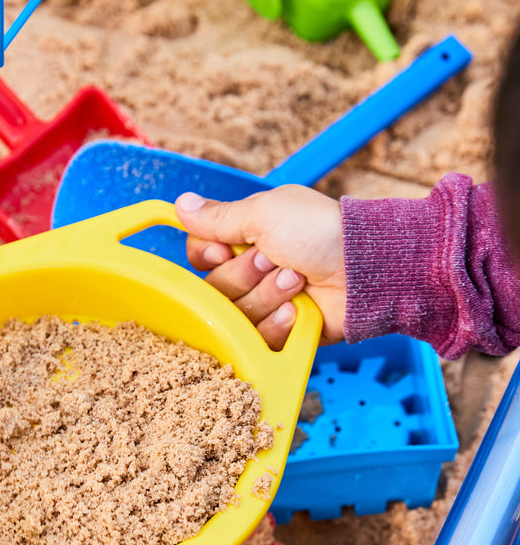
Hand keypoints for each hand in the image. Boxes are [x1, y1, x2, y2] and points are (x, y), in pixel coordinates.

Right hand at [176, 185, 345, 349]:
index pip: (200, 256)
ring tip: (296, 281)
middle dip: (244, 274)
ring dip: (266, 295)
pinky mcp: (283, 333)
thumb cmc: (319, 232)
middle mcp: (252, 272)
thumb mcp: (265, 214)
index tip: (226, 249)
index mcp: (245, 239)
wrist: (363, 268)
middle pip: (214, 289)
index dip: (209, 256)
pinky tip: (298, 308)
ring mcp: (267, 304)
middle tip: (275, 261)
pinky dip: (278, 323)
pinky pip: (258, 340)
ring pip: (235, 315)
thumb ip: (219, 217)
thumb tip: (180, 204)